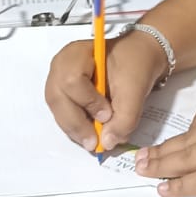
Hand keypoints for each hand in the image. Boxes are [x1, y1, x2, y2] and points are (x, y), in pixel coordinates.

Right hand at [44, 27, 167, 152]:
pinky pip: (63, 114)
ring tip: (94, 141)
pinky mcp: (63, 94)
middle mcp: (60, 66)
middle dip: (76, 124)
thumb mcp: (136, 89)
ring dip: (75, 129)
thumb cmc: (135, 65)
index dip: (88, 102)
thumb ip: (125, 117)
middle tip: (95, 143)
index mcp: (76, 54)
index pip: (72, 80)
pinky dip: (75, 127)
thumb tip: (107, 143)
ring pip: (58, 110)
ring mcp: (57, 80)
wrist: (137, 57)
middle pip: (58, 99)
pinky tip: (90, 134)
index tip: (108, 115)